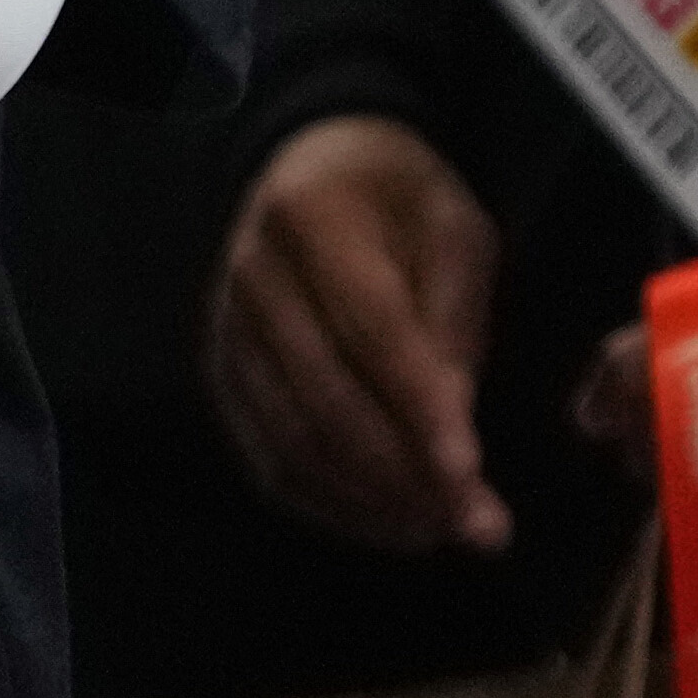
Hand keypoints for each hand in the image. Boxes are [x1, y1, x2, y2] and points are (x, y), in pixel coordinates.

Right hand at [206, 113, 512, 556]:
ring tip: (438, 531)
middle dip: (404, 474)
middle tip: (478, 529)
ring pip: (291, 438)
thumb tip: (452, 431)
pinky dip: (324, 502)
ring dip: (368, 499)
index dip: (420, 407)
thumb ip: (453, 323)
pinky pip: (264, 454)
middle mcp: (253, 276)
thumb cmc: (398, 199)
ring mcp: (225, 327)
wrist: (309, 166)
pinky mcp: (220, 370)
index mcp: (314, 219)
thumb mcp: (453, 231)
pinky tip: (382, 522)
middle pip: (325, 396)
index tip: (471, 474)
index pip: (371, 329)